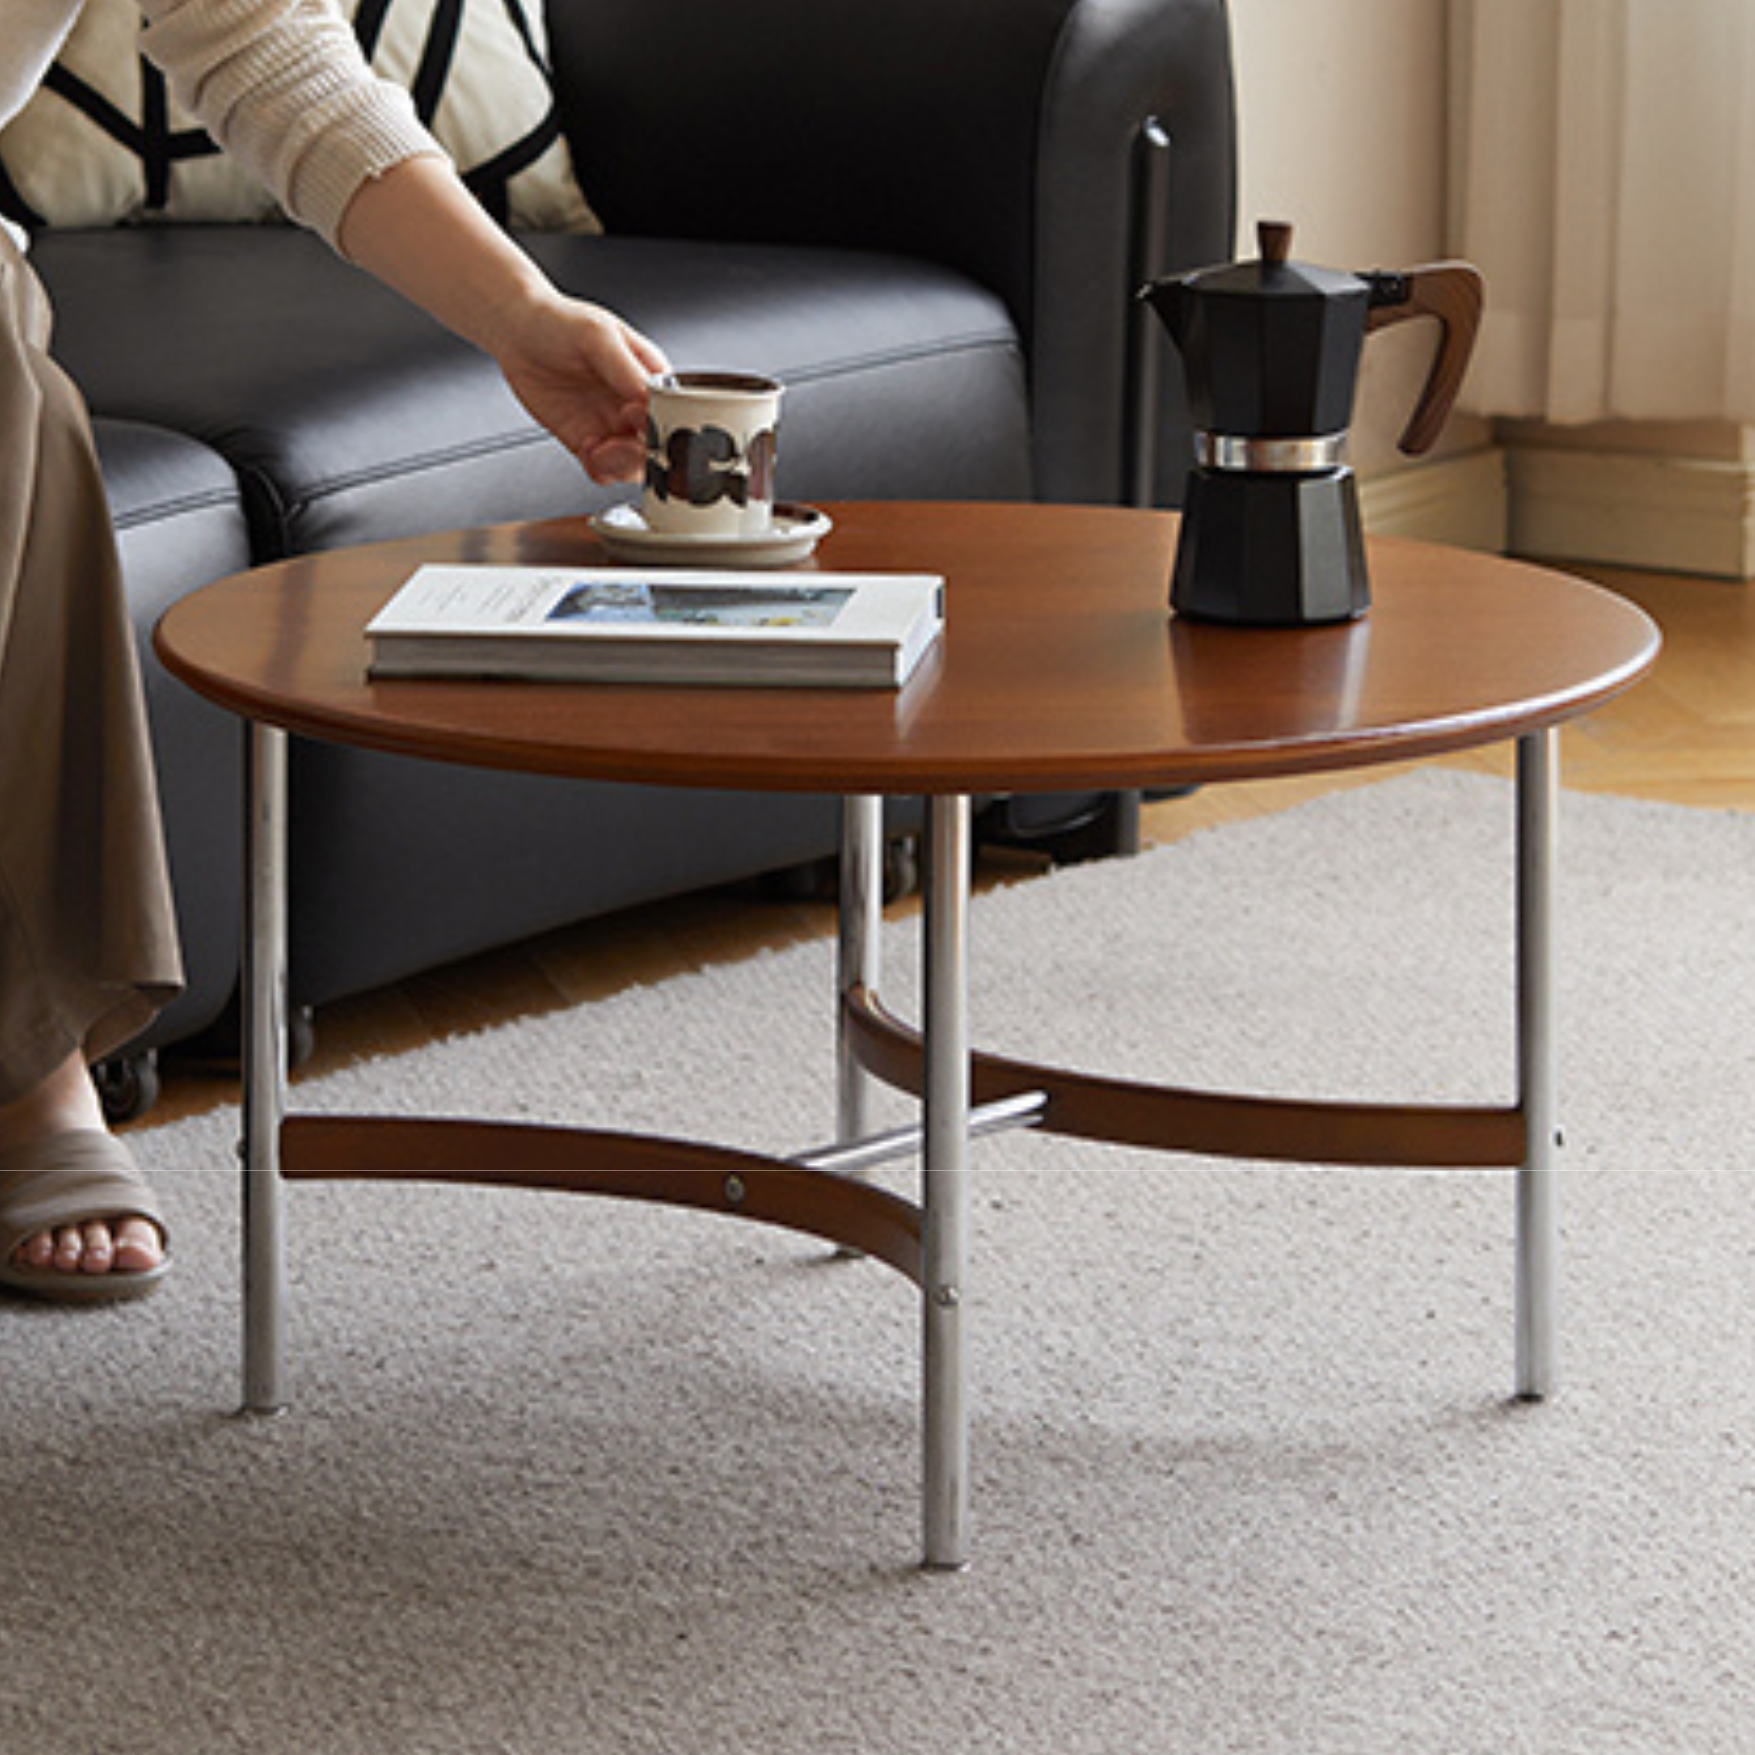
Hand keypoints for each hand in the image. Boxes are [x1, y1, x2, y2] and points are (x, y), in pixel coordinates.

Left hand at [494, 292, 670, 484]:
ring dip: (619, 465)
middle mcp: (638, 407)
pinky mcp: (589, 442)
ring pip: (635, 467)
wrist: (518, 331)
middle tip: (617, 440)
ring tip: (597, 446)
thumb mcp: (597, 335)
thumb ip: (626, 369)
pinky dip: (599, 468)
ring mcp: (614, 427)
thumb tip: (650, 398)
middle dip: (642, 453)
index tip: (635, 416)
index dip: (661, 424)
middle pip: (660, 448)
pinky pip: (605, 471)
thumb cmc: (560, 322)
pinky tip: (585, 447)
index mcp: (652, 379)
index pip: (675, 414)